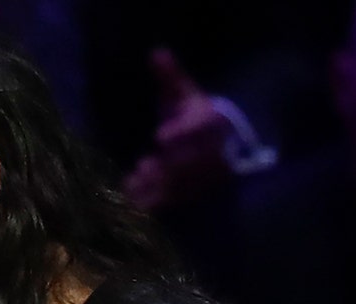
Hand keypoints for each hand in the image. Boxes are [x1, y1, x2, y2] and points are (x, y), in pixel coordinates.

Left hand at [122, 49, 233, 211]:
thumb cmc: (193, 113)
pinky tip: (133, 190)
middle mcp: (213, 149)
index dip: (182, 131)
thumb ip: (170, 76)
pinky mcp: (196, 192)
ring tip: (135, 178)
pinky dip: (154, 198)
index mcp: (210, 120)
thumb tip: (156, 52)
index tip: (161, 136)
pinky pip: (175, 198)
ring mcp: (206, 173)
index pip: (200, 125)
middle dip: (167, 165)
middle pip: (190, 159)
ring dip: (158, 184)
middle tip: (144, 165)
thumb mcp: (183, 93)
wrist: (222, 142)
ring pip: (183, 181)